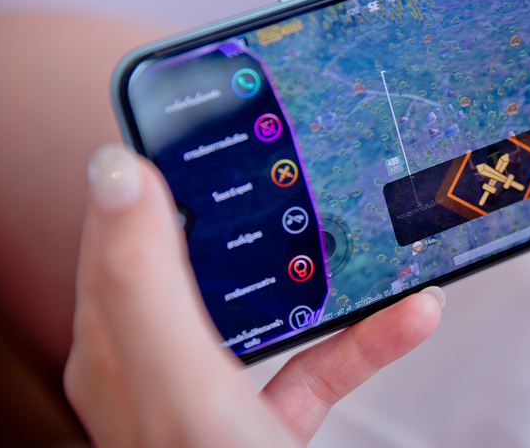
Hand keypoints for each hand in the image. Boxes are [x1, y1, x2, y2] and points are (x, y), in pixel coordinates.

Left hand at [65, 145, 442, 446]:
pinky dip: (367, 338)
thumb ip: (146, 280)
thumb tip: (116, 172)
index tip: (192, 112)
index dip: (145, 169)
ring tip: (356, 223)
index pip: (115, 230)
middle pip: (198, 260)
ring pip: (268, 308)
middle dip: (244, 206)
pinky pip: (321, 365)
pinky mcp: (271, 425)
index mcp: (117, 347)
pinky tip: (413, 313)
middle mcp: (159, 369)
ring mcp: (217, 398)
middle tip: (286, 154)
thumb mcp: (179, 381)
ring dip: (320, 267)